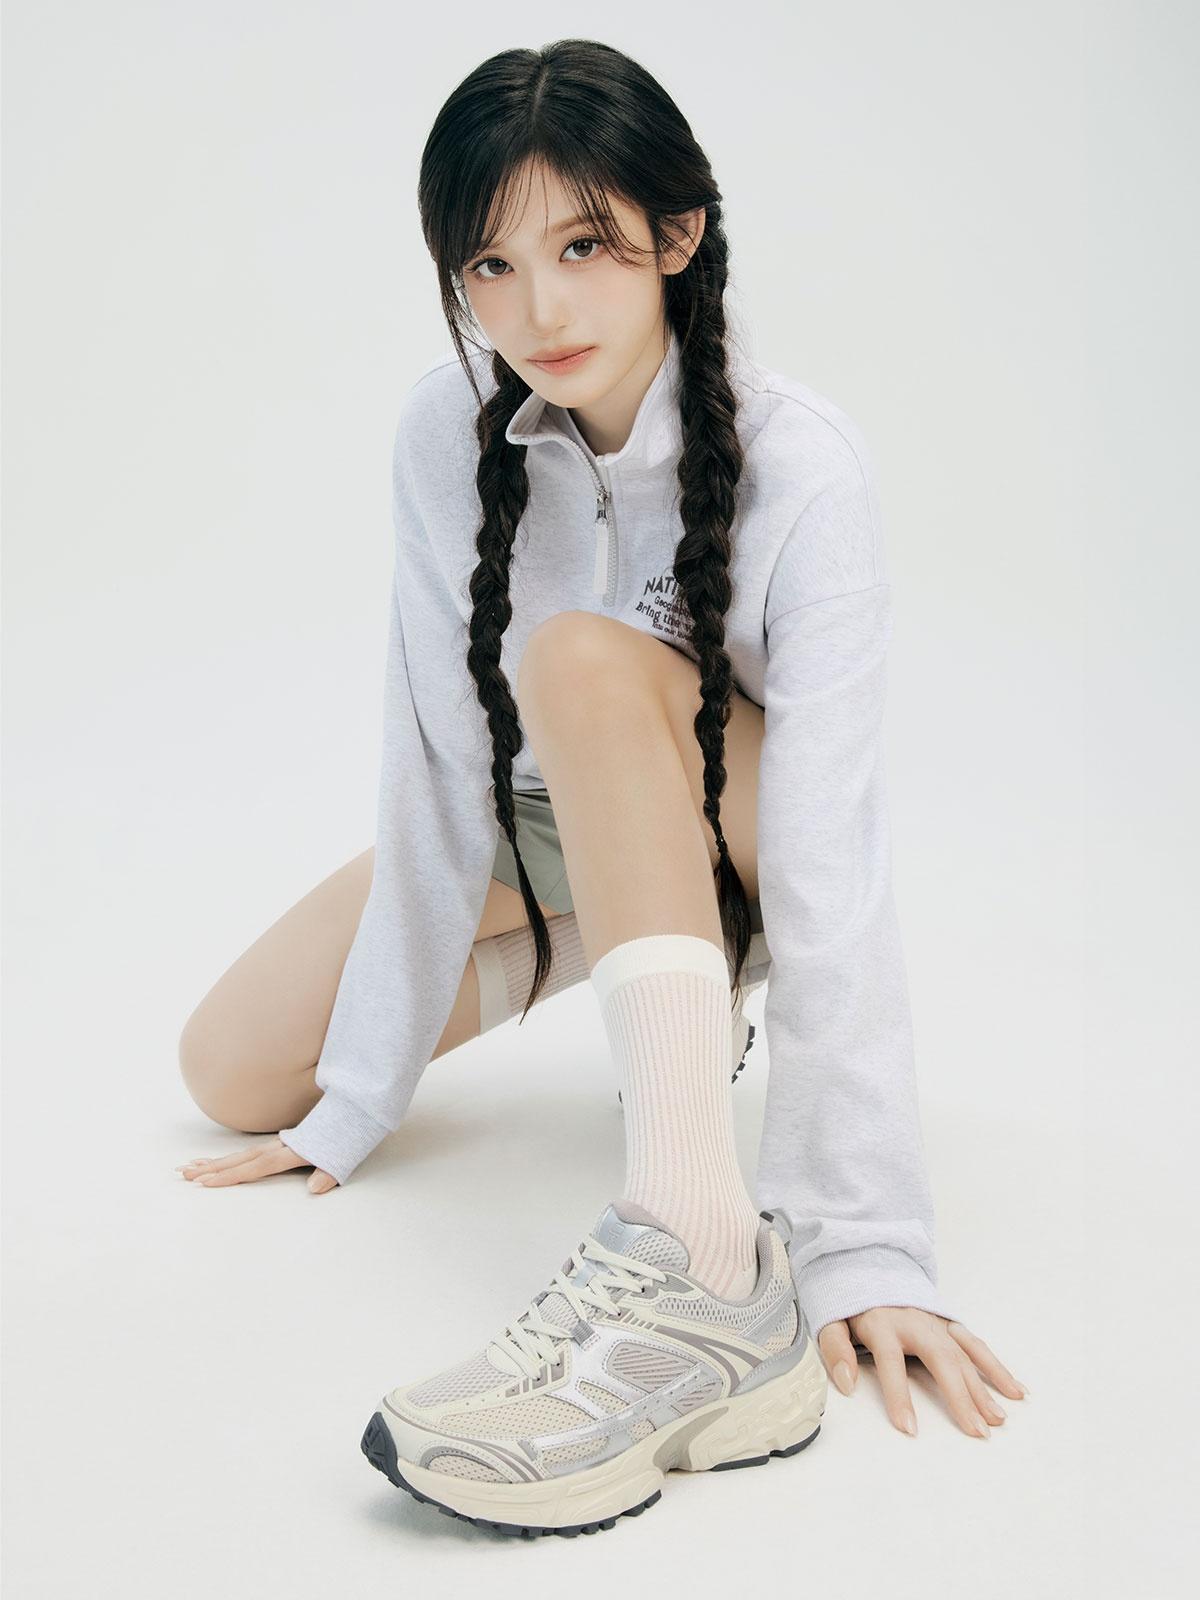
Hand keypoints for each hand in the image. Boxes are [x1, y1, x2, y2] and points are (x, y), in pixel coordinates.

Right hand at [176, 1135, 338, 1193]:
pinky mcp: (278, 1143)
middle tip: (184, 1174)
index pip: (256, 1167)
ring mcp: (276, 1143)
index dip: (232, 1175)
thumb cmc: (346, 1138)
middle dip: (211, 1168)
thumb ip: (327, 1174)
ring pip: (240, 1154)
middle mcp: (279, 1146)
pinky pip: (249, 1152)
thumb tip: (315, 1189)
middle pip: (240, 1159)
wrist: (352, 1109)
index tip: (207, 1182)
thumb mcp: (341, 1158)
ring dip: (214, 1163)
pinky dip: (230, 1158)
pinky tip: (216, 1162)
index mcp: (291, 1152)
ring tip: (189, 1168)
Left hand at [818, 1308, 1027, 1437]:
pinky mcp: (948, 1323)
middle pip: (940, 1359)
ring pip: (963, 1355)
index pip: (891, 1361)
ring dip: (983, 1387)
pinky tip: (1014, 1389)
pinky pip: (975, 1346)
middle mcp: (914, 1322)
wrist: (868, 1265)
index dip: (899, 1395)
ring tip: (998, 1418)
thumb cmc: (851, 1304)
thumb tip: (846, 1382)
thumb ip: (835, 1349)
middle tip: (976, 1431)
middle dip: (960, 1396)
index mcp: (882, 1323)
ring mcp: (935, 1322)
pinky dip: (996, 1367)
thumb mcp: (830, 1320)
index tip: (909, 1428)